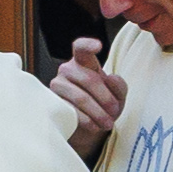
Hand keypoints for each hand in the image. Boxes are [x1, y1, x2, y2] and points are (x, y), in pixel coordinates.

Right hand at [51, 36, 124, 155]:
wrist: (88, 125)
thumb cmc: (103, 103)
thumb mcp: (117, 94)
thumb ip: (119, 86)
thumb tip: (111, 78)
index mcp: (83, 61)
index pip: (81, 48)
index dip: (88, 45)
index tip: (99, 46)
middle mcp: (67, 69)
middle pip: (90, 79)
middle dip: (106, 99)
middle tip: (115, 112)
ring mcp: (57, 86)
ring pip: (81, 98)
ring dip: (98, 113)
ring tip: (108, 123)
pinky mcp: (53, 104)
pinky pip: (73, 112)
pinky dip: (88, 121)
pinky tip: (95, 126)